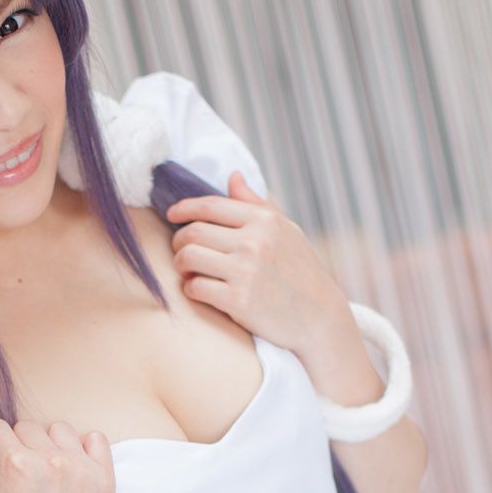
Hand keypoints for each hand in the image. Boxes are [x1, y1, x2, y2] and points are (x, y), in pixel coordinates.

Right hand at [0, 417, 114, 492]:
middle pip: (26, 427)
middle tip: (24, 481)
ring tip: (48, 476)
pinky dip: (84, 449)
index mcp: (16, 465)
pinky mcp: (104, 477)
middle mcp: (50, 460)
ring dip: (50, 445)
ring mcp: (80, 467)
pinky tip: (73, 471)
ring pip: (58, 429)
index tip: (0, 471)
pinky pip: (95, 439)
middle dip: (20, 447)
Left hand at [166, 171, 356, 353]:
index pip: (211, 206)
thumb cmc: (301, 272)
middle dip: (179, 241)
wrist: (319, 316)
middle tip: (182, 250)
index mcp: (264, 220)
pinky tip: (200, 290)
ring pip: (188, 257)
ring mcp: (245, 271)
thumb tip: (233, 176)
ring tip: (188, 270)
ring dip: (181, 264)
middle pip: (193, 232)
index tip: (172, 214)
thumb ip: (256, 205)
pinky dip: (191, 288)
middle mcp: (254, 242)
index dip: (184, 208)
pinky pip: (195, 287)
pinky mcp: (238, 300)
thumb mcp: (286, 231)